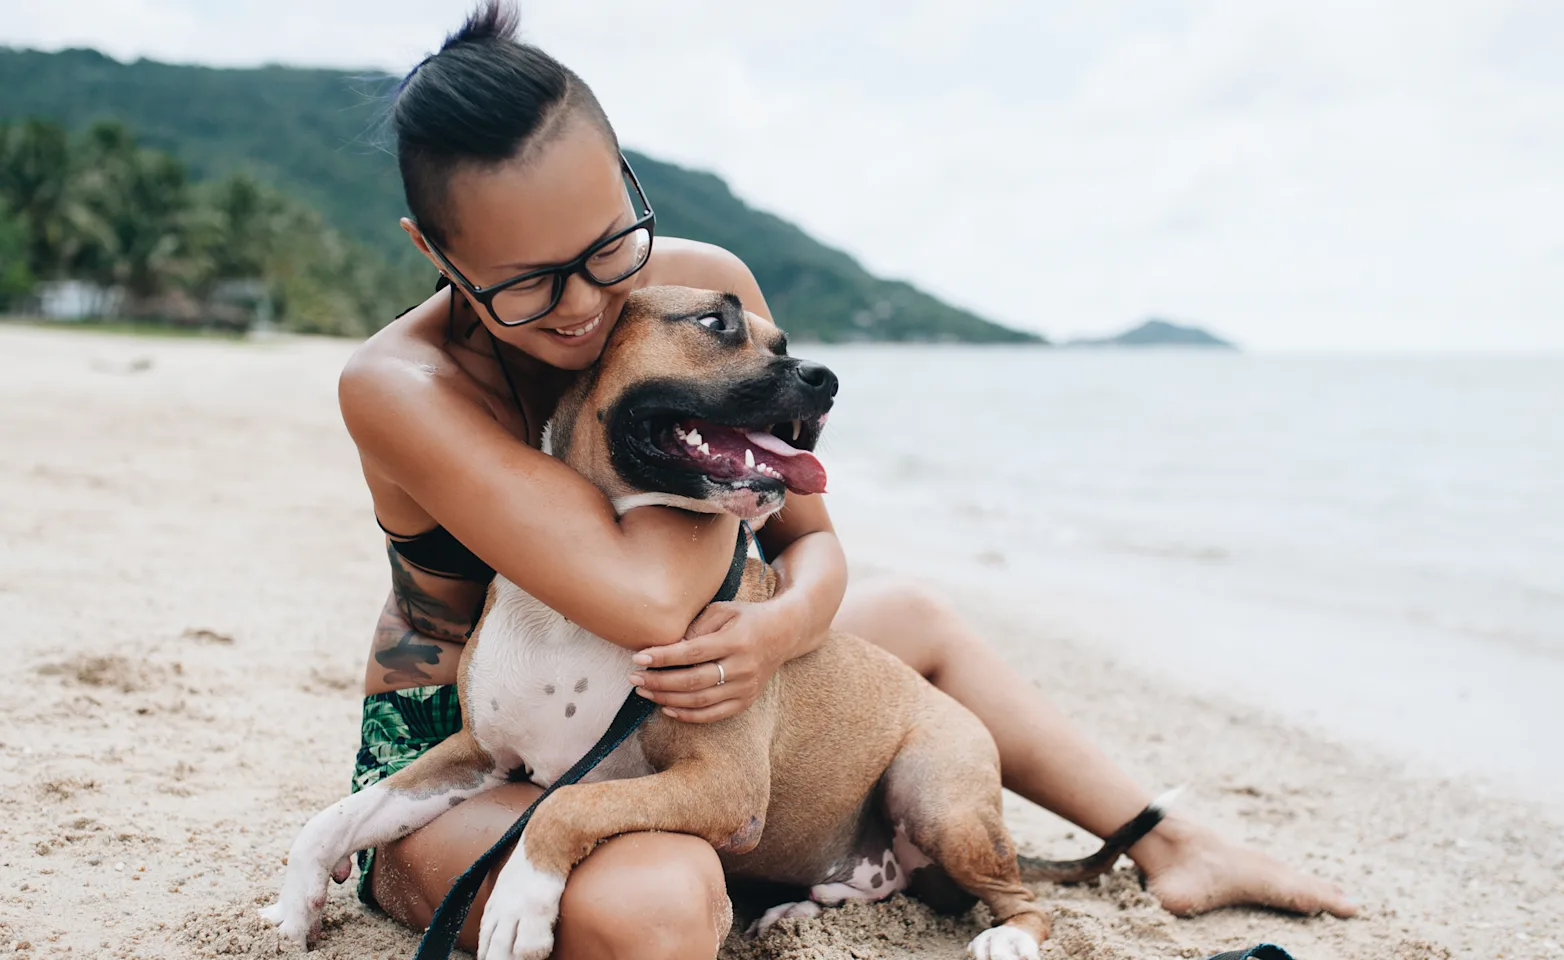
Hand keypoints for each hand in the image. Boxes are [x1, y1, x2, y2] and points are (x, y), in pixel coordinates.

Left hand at [628, 601, 789, 722]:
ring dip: (667, 699)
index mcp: (736, 640)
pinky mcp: (746, 701)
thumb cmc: (746, 618)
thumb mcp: (723, 610)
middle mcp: (743, 667)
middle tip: (634, 678)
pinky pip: (713, 715)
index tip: (638, 658)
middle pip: (693, 681)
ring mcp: (745, 687)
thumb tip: (668, 647)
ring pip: (700, 701)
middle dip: (659, 681)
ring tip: (644, 691)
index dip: (663, 657)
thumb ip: (696, 627)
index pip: (693, 652)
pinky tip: (666, 707)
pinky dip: (688, 715)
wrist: (783, 634)